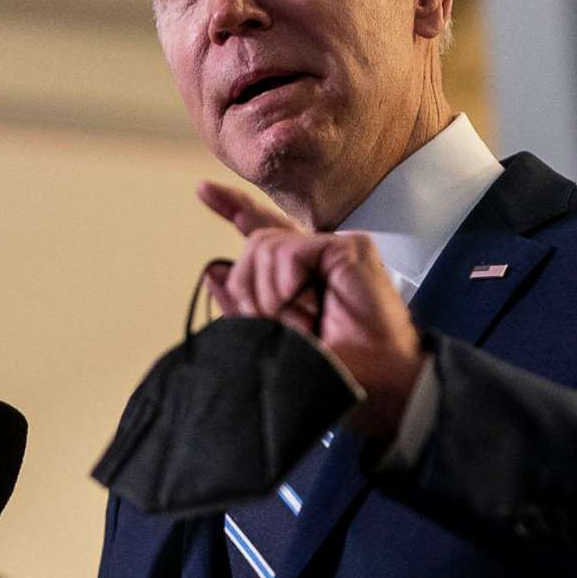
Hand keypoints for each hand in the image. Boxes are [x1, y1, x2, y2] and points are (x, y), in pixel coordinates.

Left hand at [198, 179, 425, 438]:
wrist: (373, 387)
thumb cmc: (330, 370)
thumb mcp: (271, 337)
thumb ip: (243, 302)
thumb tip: (213, 271)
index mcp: (298, 275)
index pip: (262, 230)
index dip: (233, 207)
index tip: (203, 190)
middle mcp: (316, 257)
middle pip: (254, 246)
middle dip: (250, 291)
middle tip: (280, 325)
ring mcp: (335, 248)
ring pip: (266, 248)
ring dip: (271, 296)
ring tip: (303, 324)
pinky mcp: (349, 248)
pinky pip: (290, 253)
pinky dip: (287, 286)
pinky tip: (309, 307)